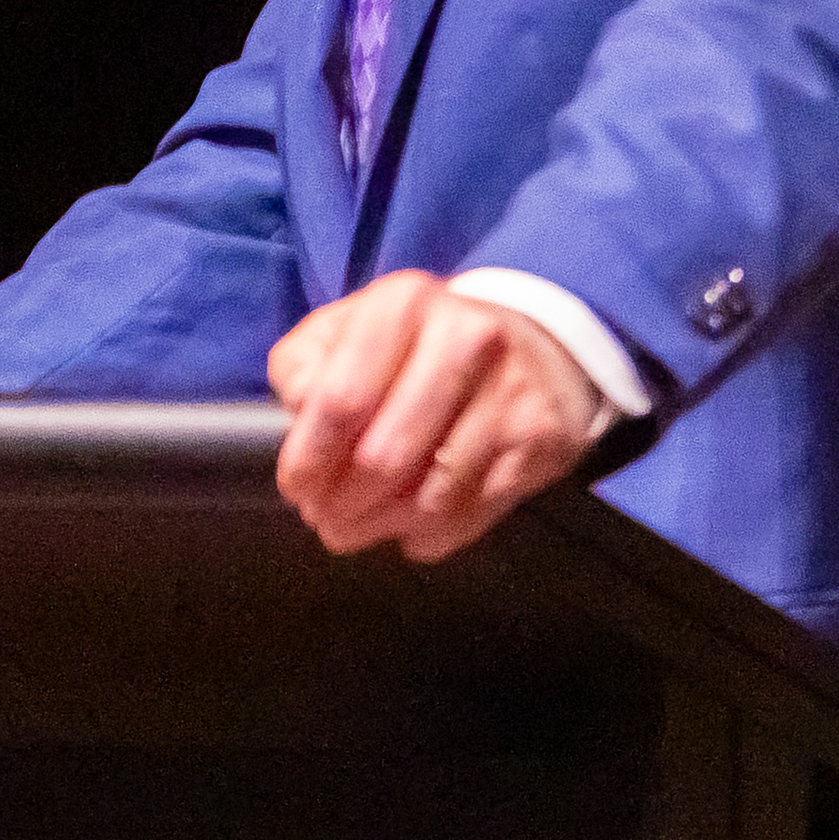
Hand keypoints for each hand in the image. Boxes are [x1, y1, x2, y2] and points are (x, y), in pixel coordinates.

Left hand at [270, 273, 612, 562]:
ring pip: (431, 495)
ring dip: (384, 525)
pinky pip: (473, 512)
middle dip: (342, 503)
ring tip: (362, 526)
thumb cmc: (417, 347)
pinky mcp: (541, 437)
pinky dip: (433, 534)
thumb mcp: (345, 332)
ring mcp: (511, 389)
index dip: (308, 458)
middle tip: (326, 519)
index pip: (340, 400)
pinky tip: (413, 530)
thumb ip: (304, 368)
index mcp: (403, 304)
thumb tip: (300, 414)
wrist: (531, 344)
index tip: (297, 489)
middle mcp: (465, 338)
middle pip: (384, 456)